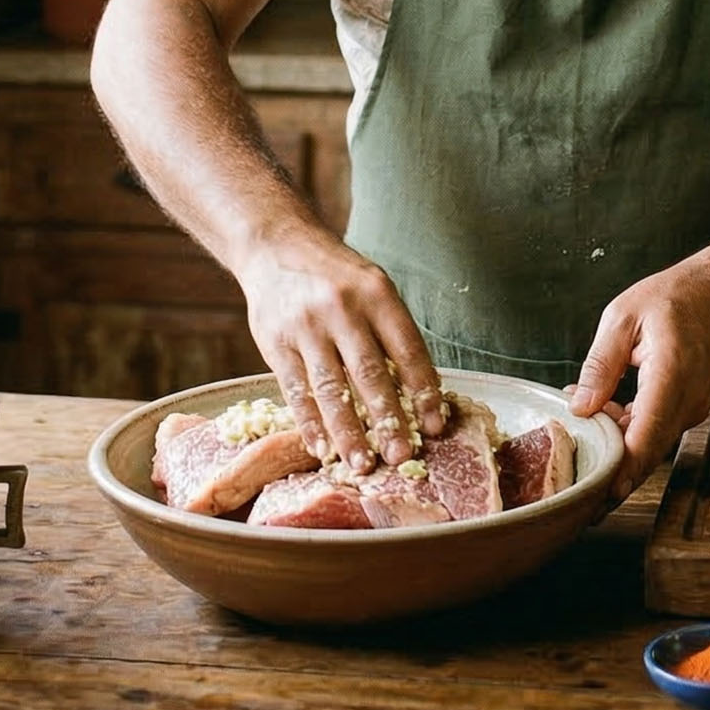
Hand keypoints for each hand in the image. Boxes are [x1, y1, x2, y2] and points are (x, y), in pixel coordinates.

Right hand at [236, 229, 446, 475]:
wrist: (276, 246)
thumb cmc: (336, 277)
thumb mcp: (372, 287)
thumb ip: (390, 333)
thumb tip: (417, 395)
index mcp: (377, 294)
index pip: (407, 349)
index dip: (423, 390)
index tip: (434, 425)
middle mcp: (342, 308)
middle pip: (370, 373)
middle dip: (388, 420)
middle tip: (401, 456)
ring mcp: (306, 326)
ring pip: (331, 388)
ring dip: (348, 432)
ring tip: (362, 463)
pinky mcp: (275, 343)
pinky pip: (296, 391)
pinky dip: (310, 424)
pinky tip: (323, 448)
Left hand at [565, 264, 709, 501]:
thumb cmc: (674, 300)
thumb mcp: (622, 319)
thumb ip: (600, 365)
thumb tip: (579, 406)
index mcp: (671, 377)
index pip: (647, 437)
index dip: (623, 471)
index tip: (599, 497)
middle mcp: (686, 402)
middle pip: (647, 453)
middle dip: (610, 471)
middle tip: (574, 485)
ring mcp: (689, 410)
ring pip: (647, 444)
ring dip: (614, 442)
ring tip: (582, 419)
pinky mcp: (685, 412)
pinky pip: (653, 432)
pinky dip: (626, 430)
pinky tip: (604, 409)